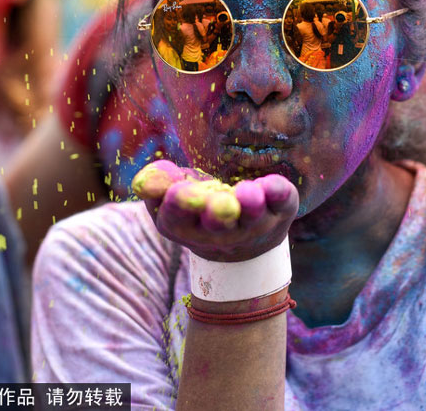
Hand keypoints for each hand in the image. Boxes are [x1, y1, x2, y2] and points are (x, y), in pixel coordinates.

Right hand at [132, 160, 297, 261]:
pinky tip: (274, 185)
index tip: (179, 191)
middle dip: (218, 213)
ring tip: (249, 193)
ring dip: (251, 205)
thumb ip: (156, 184)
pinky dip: (280, 194)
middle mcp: (222, 232)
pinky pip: (282, 203)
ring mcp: (254, 223)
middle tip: (220, 204)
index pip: (177, 219)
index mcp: (186, 228)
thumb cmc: (199, 209)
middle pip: (218, 225)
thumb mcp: (171, 196)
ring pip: (253, 216)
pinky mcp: (280, 209)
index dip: (179, 206)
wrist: (245, 243)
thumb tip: (143, 183)